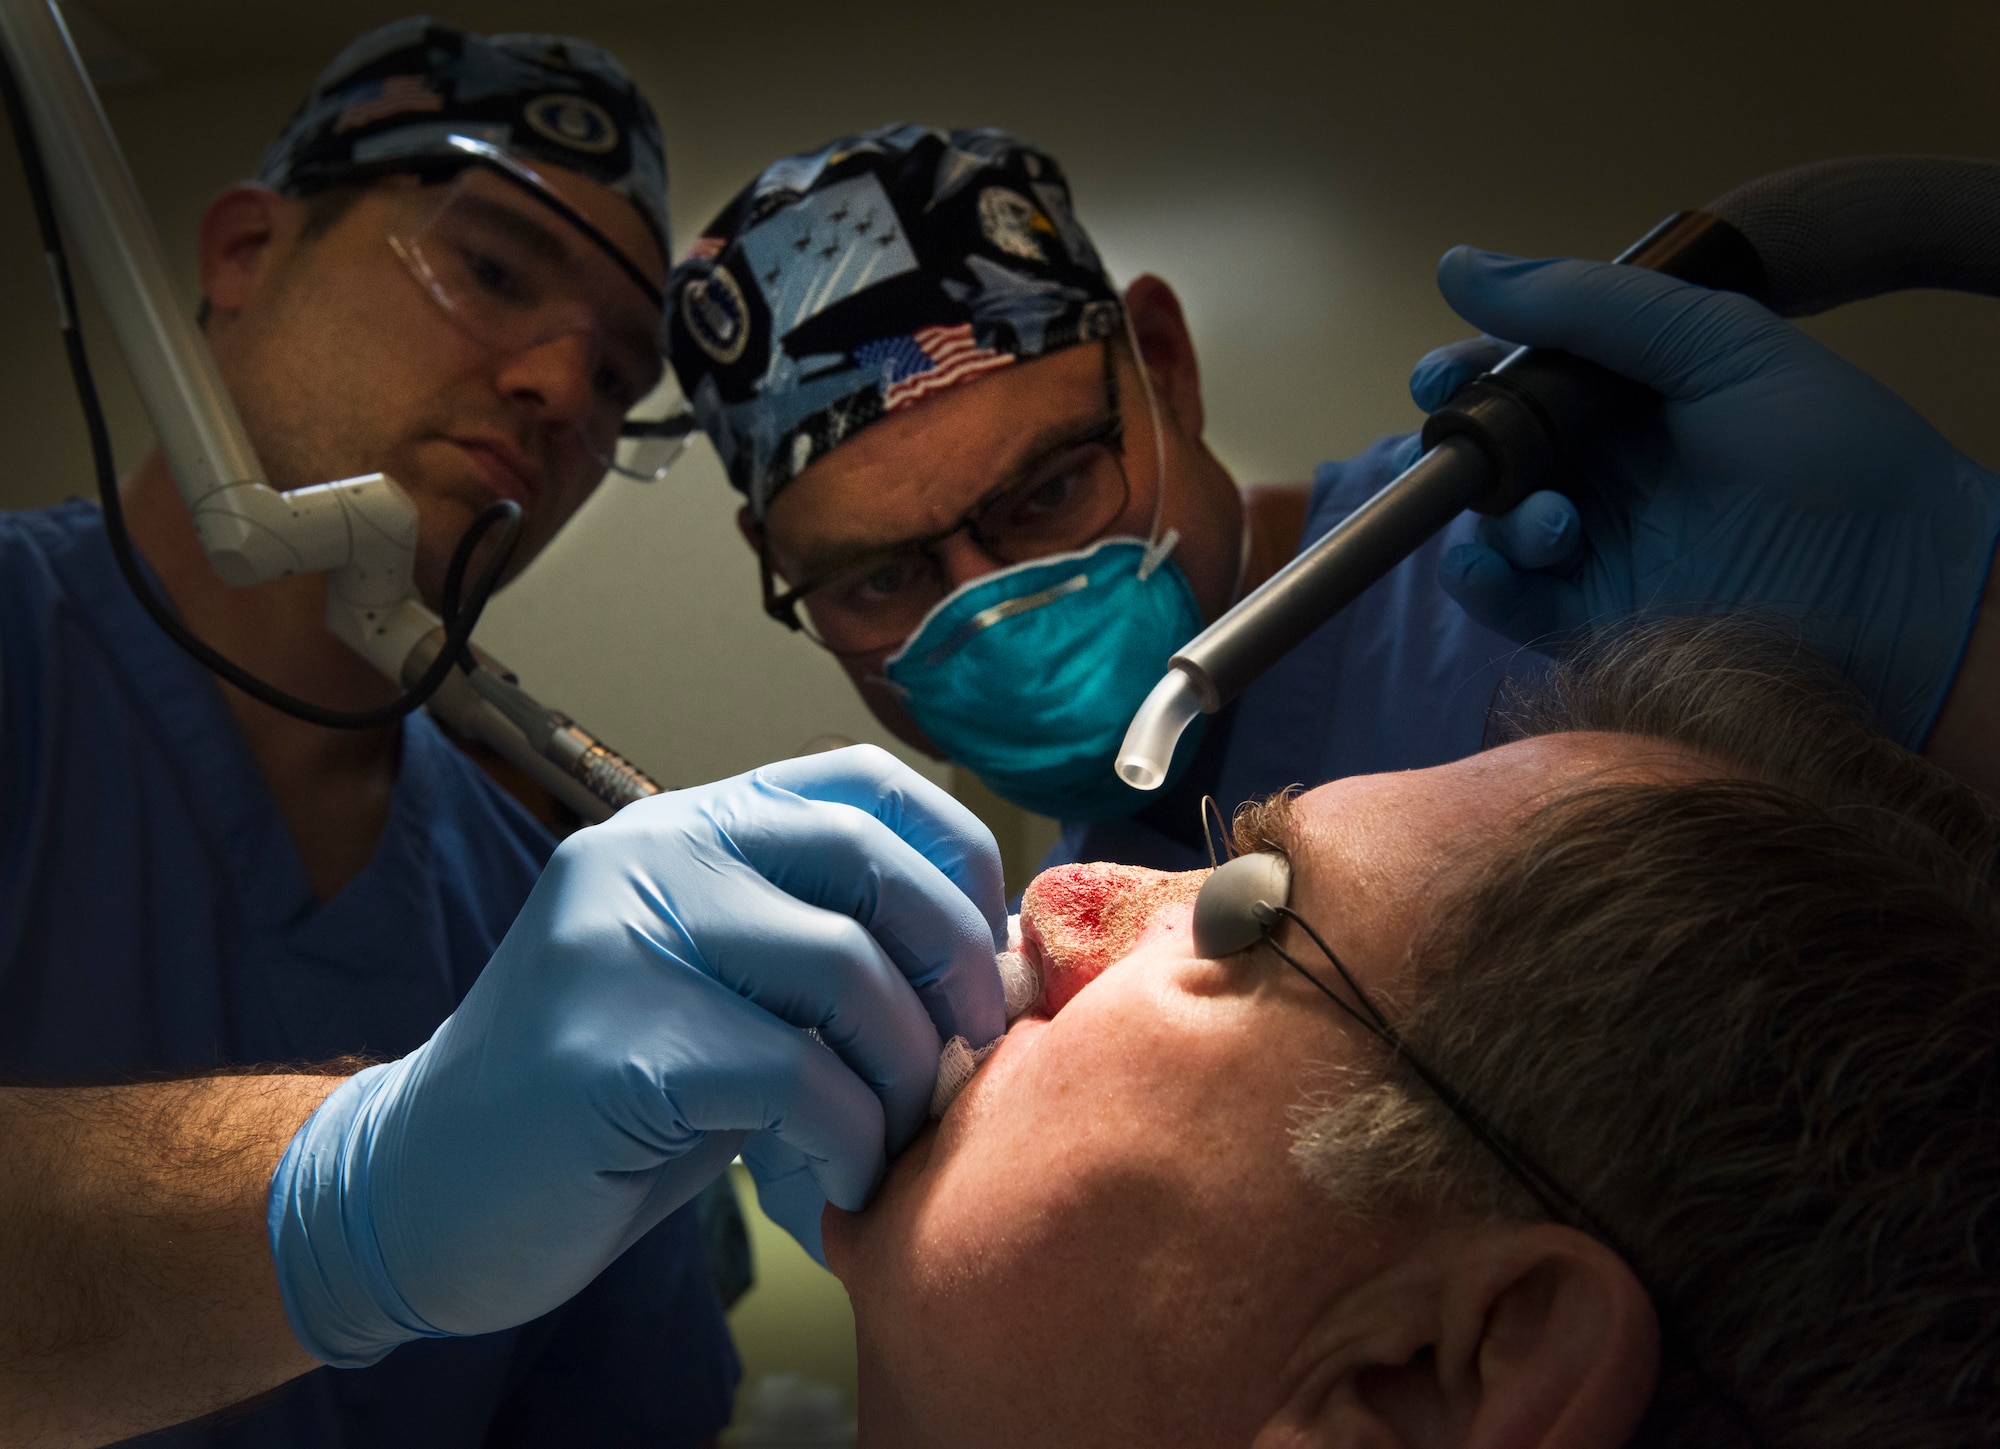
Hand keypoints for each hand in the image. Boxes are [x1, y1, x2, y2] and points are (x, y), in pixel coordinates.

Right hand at [269, 745, 1005, 1365]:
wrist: (418, 1190)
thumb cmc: (603, 1098)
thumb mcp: (716, 989)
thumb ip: (820, 949)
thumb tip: (989, 954)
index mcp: (685, 825)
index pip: (858, 780)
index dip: (956, 851)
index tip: (992, 946)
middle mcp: (649, 855)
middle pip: (869, 864)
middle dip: (954, 966)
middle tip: (971, 1051)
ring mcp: (620, 942)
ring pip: (845, 972)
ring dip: (906, 1072)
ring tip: (896, 1135)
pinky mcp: (608, 1045)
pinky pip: (794, 1076)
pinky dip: (850, 1139)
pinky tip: (841, 1181)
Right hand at [1415, 248, 1999, 746]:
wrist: (1902, 587)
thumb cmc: (1835, 457)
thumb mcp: (1719, 345)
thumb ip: (1591, 306)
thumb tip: (1459, 266)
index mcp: (1635, 396)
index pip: (1524, 373)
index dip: (1469, 371)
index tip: (1440, 373)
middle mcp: (1609, 468)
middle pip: (1495, 448)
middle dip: (1463, 442)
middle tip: (1454, 439)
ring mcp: (1599, 545)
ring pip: (1496, 521)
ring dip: (1499, 514)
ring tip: (1557, 522)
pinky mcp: (1593, 619)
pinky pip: (1507, 599)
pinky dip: (1480, 582)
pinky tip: (1488, 563)